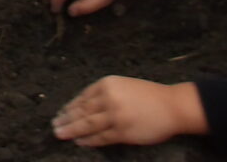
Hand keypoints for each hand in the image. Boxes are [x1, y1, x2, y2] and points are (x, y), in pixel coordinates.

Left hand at [53, 77, 203, 146]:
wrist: (172, 106)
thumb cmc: (148, 95)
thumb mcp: (123, 86)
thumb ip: (104, 93)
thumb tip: (83, 106)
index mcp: (107, 84)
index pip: (82, 97)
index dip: (70, 106)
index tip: (60, 113)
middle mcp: (109, 98)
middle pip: (81, 111)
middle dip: (66, 119)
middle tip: (54, 126)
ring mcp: (115, 116)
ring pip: (88, 125)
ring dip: (72, 130)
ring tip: (60, 134)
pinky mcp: (123, 132)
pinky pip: (102, 137)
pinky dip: (89, 140)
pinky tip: (79, 142)